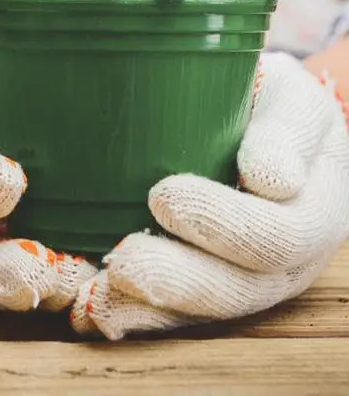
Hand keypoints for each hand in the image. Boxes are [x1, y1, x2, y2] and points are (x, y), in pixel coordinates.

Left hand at [70, 52, 348, 339]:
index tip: (163, 196)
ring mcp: (249, 279)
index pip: (282, 233)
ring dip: (152, 307)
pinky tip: (93, 307)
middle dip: (182, 277)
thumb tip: (270, 176)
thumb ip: (286, 130)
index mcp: (316, 208)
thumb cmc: (269, 101)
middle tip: (126, 260)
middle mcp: (289, 258)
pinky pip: (176, 313)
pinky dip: (134, 314)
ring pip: (207, 310)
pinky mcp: (208, 287)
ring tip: (101, 296)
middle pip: (242, 287)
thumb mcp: (288, 97)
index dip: (227, 226)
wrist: (254, 121)